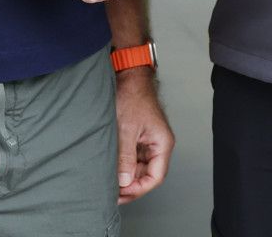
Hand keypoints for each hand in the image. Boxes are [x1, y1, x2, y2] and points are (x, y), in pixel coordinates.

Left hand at [113, 68, 173, 202]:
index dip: (140, 188)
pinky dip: (123, 165)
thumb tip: (124, 180)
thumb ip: (126, 157)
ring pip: (139, 168)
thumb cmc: (132, 97)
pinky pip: (132, 158)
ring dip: (126, 176)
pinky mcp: (137, 138)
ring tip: (109, 184)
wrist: (128, 77)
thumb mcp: (127, 129)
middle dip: (131, 185)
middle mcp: (158, 145)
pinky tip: (111, 170)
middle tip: (112, 193)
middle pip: (147, 175)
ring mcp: (147, 142)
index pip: (156, 176)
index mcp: (162, 143)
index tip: (122, 193)